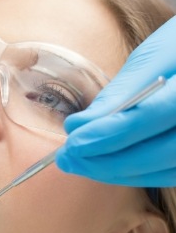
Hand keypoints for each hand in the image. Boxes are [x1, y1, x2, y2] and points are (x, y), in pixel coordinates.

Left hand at [56, 16, 175, 186]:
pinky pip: (168, 174)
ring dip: (116, 172)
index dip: (109, 134)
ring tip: (77, 163)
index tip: (72, 142)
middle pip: (161, 153)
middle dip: (107, 162)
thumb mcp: (153, 58)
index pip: (152, 115)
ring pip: (164, 171)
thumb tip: (77, 126)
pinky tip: (103, 166)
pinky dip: (133, 174)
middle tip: (67, 159)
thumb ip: (120, 93)